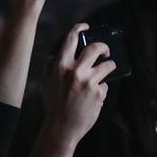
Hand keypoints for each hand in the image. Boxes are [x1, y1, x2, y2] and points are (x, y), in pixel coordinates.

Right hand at [43, 23, 113, 147]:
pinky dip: (101, 90)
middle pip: (96, 48)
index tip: (86, 27)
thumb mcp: (47, 83)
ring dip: (109, 66)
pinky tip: (94, 98)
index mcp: (61, 65)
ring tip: (107, 71)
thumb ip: (51, 67)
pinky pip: (105, 86)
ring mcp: (89, 82)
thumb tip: (57, 54)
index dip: (80, 28)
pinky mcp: (98, 93)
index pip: (71, 39)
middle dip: (104, 47)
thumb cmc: (53, 105)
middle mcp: (76, 71)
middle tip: (106, 51)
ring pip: (107, 66)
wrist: (61, 128)